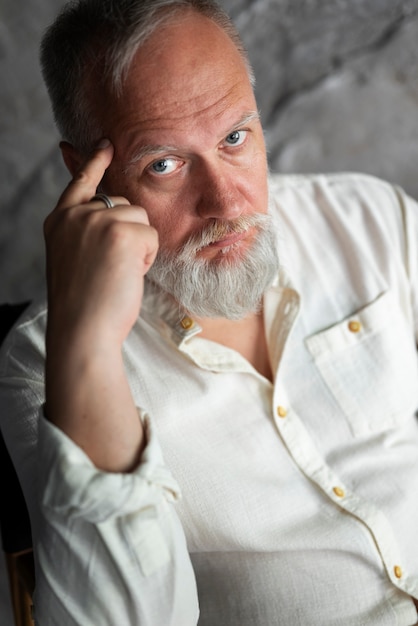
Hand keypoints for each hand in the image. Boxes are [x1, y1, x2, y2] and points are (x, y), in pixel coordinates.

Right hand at [43, 140, 152, 469]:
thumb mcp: (75, 258)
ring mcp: (97, 220)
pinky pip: (152, 235)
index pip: (80, 183)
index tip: (106, 145)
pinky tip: (128, 274)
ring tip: (119, 272)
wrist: (82, 330)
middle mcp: (76, 214)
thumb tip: (117, 213)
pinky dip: (148, 257)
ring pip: (140, 219)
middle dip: (129, 233)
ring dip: (140, 246)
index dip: (94, 163)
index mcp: (60, 221)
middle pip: (122, 204)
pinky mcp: (121, 231)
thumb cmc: (83, 303)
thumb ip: (88, 232)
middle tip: (112, 268)